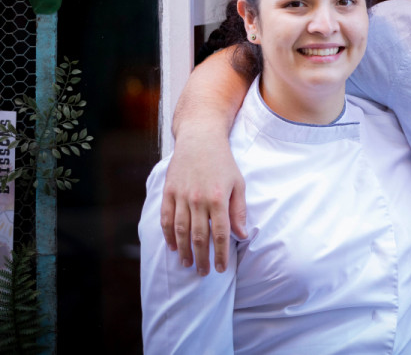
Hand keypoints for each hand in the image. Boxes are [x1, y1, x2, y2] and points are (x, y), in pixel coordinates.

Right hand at [158, 47, 252, 274]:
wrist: (199, 138)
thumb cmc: (223, 162)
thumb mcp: (238, 183)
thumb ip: (239, 210)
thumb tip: (242, 235)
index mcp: (218, 198)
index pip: (220, 234)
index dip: (221, 254)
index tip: (222, 269)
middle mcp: (198, 199)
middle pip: (199, 236)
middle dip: (202, 258)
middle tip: (204, 273)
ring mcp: (181, 196)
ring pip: (181, 230)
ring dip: (184, 250)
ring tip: (187, 264)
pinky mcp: (169, 191)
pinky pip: (167, 218)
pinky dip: (169, 234)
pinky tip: (173, 246)